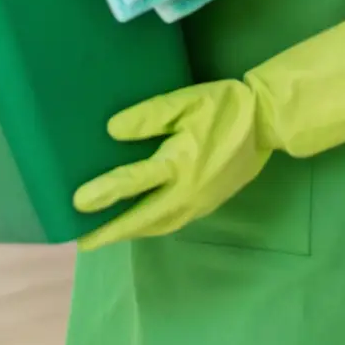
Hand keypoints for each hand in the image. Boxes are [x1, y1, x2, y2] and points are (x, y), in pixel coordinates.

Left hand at [73, 80, 270, 251]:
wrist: (266, 123)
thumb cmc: (222, 107)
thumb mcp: (184, 102)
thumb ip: (148, 117)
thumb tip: (112, 132)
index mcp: (179, 164)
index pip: (134, 182)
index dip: (104, 192)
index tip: (78, 203)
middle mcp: (186, 192)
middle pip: (143, 218)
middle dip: (113, 231)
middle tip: (84, 242)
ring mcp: (198, 202)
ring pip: (158, 225)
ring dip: (132, 232)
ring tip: (107, 235)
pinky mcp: (207, 204)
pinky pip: (171, 222)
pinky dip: (151, 226)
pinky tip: (141, 223)